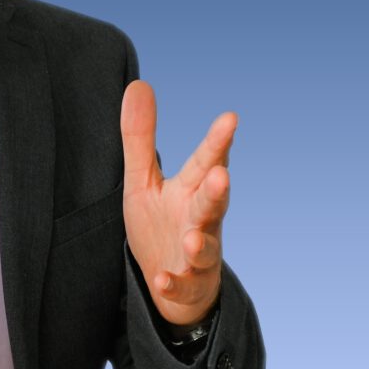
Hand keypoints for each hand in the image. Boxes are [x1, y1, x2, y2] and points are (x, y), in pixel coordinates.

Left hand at [120, 81, 235, 326]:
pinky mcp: (188, 283)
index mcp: (190, 190)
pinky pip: (182, 285)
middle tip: (221, 174)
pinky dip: (174, 282)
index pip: (204, 161)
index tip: (230, 118)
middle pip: (212, 203)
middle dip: (217, 190)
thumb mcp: (143, 180)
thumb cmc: (160, 224)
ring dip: (201, 244)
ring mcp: (198, 254)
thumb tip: (138, 83)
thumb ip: (140, 137)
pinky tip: (163, 279)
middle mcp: (200, 219)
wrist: (173, 284)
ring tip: (193, 241)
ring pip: (206, 248)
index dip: (218, 142)